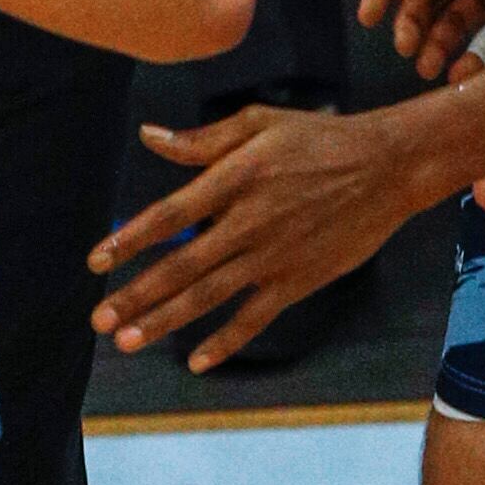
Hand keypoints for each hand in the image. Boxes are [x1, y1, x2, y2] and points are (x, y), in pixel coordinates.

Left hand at [90, 107, 413, 370]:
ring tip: (127, 340)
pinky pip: (254, 317)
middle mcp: (249, 221)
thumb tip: (149, 137)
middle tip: (99, 319)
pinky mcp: (298, 279)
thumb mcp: (258, 123)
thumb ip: (201, 139)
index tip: (97, 260)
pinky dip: (225, 342)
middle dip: (136, 295)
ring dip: (165, 321)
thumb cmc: (319, 137)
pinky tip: (195, 361)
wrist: (387, 166)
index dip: (130, 239)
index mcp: (235, 177)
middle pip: (182, 265)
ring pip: (209, 296)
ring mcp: (274, 255)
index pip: (170, 213)